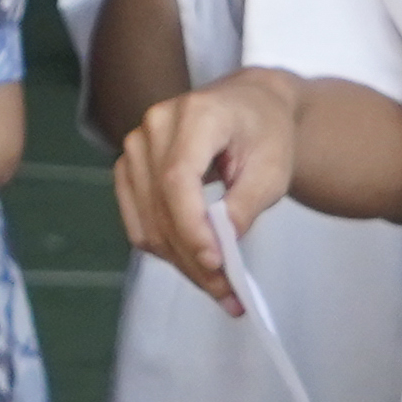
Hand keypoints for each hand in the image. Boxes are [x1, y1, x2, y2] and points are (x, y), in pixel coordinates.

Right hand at [113, 78, 291, 309]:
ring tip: (218, 288)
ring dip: (180, 261)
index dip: (192, 225)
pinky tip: (194, 265)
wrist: (249, 106)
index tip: (216, 262)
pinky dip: (164, 250)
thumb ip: (246, 204)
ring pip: (147, 221)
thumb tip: (222, 244)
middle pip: (161, 204)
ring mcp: (136, 145)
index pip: (178, 177)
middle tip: (228, 295)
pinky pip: (138, 222)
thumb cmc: (266, 133)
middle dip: (192, 257)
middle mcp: (156, 125)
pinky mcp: (129, 168)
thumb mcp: (273, 168)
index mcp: (197, 113)